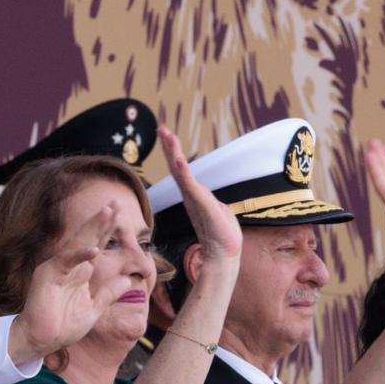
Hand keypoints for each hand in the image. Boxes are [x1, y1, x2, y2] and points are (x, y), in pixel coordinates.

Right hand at [10, 206, 132, 362]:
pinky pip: (65, 261)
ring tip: (107, 212)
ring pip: (77, 243)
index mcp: (79, 271)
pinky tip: (95, 249)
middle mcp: (68, 265)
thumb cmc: (64, 326)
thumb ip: (109, 293)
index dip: (107, 229)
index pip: (95, 245)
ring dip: (92, 228)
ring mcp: (57, 268)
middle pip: (87, 238)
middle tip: (115, 202)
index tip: (120, 212)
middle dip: (101, 220)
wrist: (42, 341)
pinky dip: (79, 255)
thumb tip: (127, 280)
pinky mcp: (47, 275)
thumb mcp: (94, 308)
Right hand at [158, 127, 242, 261]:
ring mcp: (194, 198)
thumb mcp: (218, 211)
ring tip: (167, 136)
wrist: (224, 254)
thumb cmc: (223, 236)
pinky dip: (182, 171)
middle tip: (160, 129)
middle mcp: (190, 195)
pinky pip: (189, 184)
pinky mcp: (200, 203)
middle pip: (176, 166)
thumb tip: (210, 200)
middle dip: (169, 147)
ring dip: (173, 152)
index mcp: (195, 195)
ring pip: (180, 171)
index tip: (167, 135)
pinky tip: (177, 159)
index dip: (173, 152)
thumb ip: (211, 202)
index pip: (182, 170)